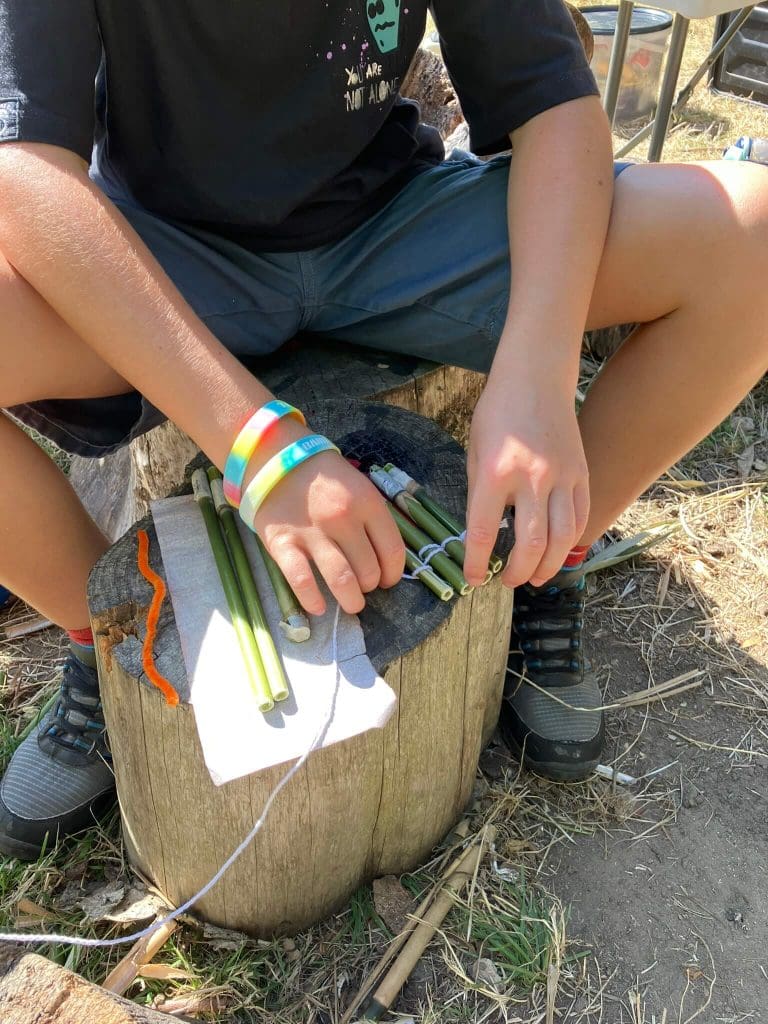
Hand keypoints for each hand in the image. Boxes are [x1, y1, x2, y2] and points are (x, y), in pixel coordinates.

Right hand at [247, 420, 404, 615]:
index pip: (392, 550)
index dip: (393, 573)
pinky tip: (319, 607)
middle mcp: (343, 518)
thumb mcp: (359, 485)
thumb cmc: (323, 478)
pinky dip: (312, 599)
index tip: (387, 580)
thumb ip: (374, 517)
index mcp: (367, 502)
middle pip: (368, 570)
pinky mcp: (283, 543)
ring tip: (352, 604)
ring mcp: (312, 532)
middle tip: (364, 587)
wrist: (275, 459)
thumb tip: (387, 557)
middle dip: (370, 586)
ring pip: (342, 581)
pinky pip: (302, 580)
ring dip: (351, 600)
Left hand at [464, 375, 589, 588]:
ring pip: (563, 537)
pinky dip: (570, 542)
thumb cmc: (497, 413)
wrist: (535, 378)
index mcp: (495, 472)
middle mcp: (531, 477)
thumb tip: (486, 533)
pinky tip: (557, 552)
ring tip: (535, 577)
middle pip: (532, 543)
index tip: (474, 579)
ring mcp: (561, 476)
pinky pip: (580, 518)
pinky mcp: (581, 473)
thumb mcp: (474, 451)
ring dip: (549, 566)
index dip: (476, 562)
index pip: (483, 530)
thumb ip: (481, 493)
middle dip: (518, 572)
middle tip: (508, 582)